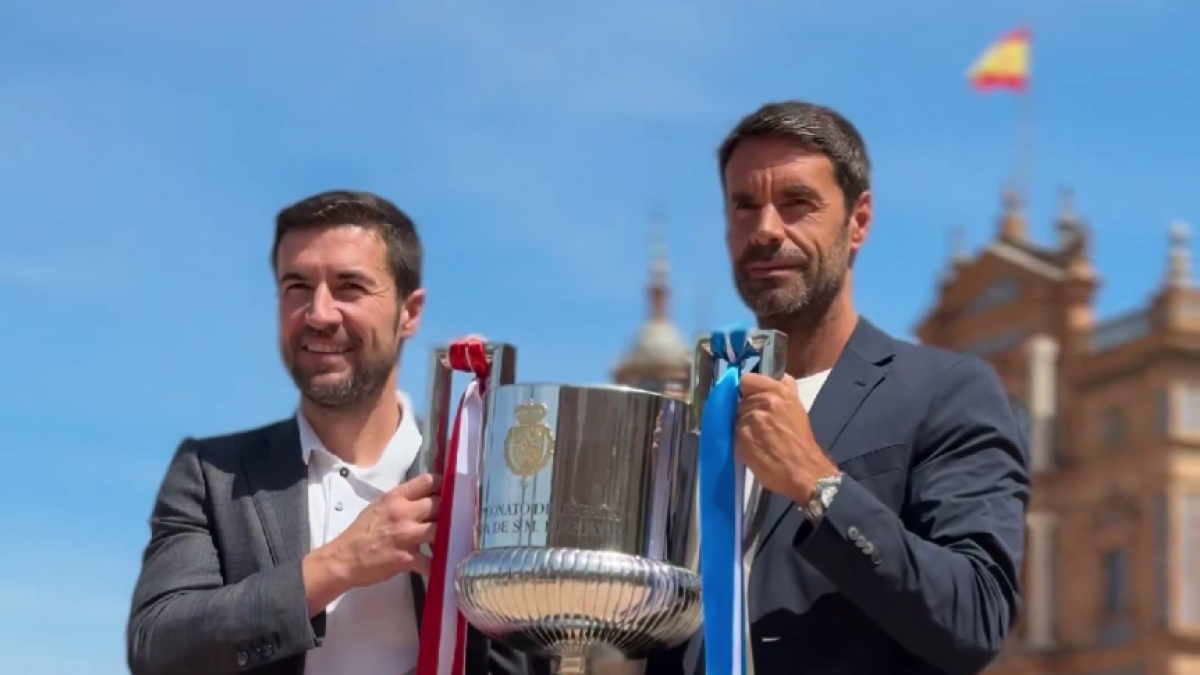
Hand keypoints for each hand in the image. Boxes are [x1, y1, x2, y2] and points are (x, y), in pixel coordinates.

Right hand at [303, 473, 441, 611]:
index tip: (449, 491)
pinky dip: (438, 564)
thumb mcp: (378, 506)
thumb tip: (423, 497)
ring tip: (449, 539)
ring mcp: (406, 536)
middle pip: (439, 504)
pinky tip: (443, 565)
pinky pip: (431, 561)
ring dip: (447, 535)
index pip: (427, 481)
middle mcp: (403, 513)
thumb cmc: (360, 532)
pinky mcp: (407, 559)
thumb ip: (401, 501)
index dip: (443, 485)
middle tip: (452, 518)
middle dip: (448, 511)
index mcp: (395, 497)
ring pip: (440, 529)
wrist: (343, 559)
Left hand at [735, 374, 838, 503]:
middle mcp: (764, 402)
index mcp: (779, 392)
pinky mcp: (742, 437)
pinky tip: (752, 450)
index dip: (747, 391)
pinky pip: (732, 435)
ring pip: (734, 419)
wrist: (805, 472)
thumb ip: (786, 391)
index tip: (751, 400)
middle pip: (739, 401)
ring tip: (757, 440)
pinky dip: (739, 442)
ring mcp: (751, 419)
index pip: (747, 380)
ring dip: (742, 428)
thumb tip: (782, 377)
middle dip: (745, 412)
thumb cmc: (802, 442)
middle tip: (759, 427)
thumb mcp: (797, 410)